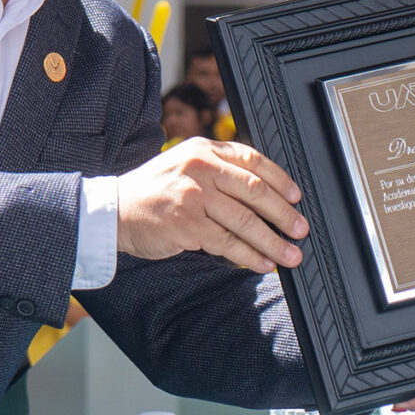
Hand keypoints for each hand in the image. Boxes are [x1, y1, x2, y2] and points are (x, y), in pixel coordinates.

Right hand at [115, 137, 307, 274]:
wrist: (113, 212)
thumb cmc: (152, 193)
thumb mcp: (183, 167)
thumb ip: (216, 171)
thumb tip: (262, 194)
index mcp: (203, 150)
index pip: (252, 160)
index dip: (280, 180)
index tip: (296, 196)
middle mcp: (200, 167)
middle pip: (255, 190)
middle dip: (283, 213)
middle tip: (301, 229)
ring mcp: (194, 195)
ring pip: (245, 220)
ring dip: (272, 240)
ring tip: (290, 254)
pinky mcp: (188, 224)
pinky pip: (228, 242)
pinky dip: (249, 256)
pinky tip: (263, 264)